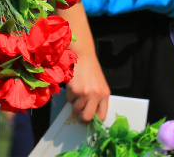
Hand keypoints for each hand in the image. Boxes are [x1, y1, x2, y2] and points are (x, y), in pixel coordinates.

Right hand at [61, 3, 108, 122]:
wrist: (82, 53)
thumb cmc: (90, 68)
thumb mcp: (98, 83)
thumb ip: (97, 98)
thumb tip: (89, 114)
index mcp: (105, 94)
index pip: (102, 116)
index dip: (94, 119)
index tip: (89, 117)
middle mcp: (96, 95)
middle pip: (87, 117)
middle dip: (81, 116)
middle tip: (78, 111)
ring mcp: (85, 93)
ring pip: (76, 109)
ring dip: (74, 102)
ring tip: (75, 91)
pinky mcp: (74, 90)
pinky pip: (68, 99)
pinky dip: (68, 94)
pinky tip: (72, 84)